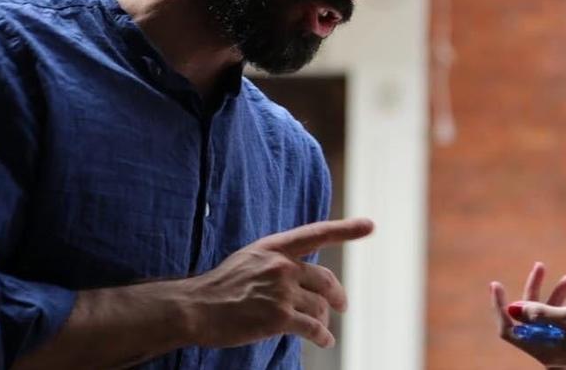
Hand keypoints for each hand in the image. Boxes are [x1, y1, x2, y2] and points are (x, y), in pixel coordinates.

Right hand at [180, 217, 373, 349]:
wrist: (195, 308)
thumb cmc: (219, 287)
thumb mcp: (249, 260)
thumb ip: (277, 262)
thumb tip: (303, 276)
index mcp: (274, 247)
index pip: (317, 234)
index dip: (346, 229)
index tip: (370, 225)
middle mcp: (281, 265)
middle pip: (325, 280)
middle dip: (336, 295)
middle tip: (342, 305)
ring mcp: (281, 291)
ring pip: (319, 307)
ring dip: (323, 320)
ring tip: (322, 329)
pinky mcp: (279, 317)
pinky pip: (313, 327)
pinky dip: (322, 335)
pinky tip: (325, 340)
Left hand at [492, 262, 565, 368]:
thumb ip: (542, 313)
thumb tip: (513, 309)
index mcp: (547, 352)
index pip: (510, 331)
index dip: (501, 307)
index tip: (496, 284)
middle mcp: (552, 351)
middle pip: (531, 318)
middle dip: (536, 290)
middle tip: (540, 266)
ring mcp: (565, 345)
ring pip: (550, 313)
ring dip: (560, 291)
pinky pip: (565, 316)